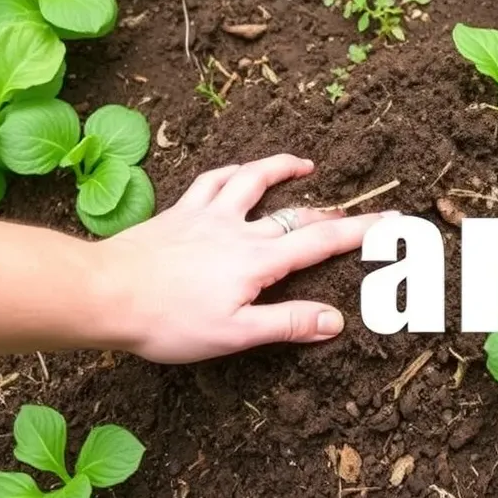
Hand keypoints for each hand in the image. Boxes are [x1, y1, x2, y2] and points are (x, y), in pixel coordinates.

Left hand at [88, 154, 389, 363]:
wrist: (105, 293)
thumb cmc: (167, 321)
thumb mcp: (234, 333)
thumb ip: (286, 322)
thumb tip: (335, 319)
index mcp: (257, 260)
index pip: (320, 241)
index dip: (360, 230)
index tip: (392, 221)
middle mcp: (238, 229)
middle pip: (295, 213)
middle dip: (332, 210)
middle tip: (355, 211)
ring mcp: (207, 215)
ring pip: (252, 180)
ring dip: (281, 169)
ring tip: (304, 164)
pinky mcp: (180, 212)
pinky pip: (211, 181)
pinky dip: (231, 171)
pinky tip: (237, 171)